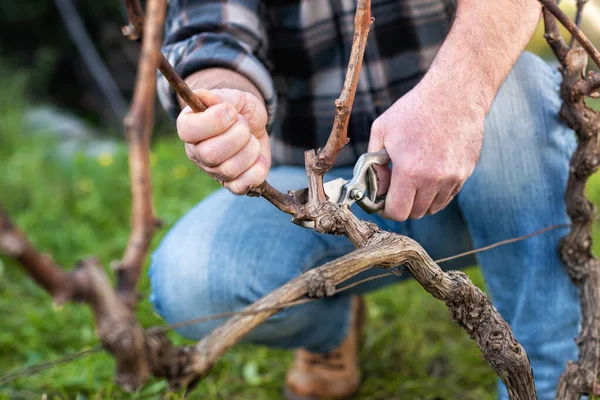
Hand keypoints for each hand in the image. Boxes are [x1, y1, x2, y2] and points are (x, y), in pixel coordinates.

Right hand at [177, 88, 269, 193]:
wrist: (254, 125)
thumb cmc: (239, 110)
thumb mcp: (233, 97)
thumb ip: (220, 97)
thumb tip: (202, 95)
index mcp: (188, 127)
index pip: (188, 130)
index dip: (214, 120)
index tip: (231, 111)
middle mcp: (196, 152)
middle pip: (210, 154)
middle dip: (238, 136)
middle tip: (244, 125)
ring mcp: (213, 171)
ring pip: (228, 170)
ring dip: (250, 150)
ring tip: (252, 139)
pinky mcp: (232, 184)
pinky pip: (241, 186)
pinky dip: (257, 171)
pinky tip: (259, 158)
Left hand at [368, 81, 484, 220]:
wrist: (455, 94)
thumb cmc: (414, 109)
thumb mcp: (381, 130)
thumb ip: (372, 162)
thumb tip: (371, 185)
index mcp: (409, 171)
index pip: (397, 212)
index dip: (387, 210)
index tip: (384, 202)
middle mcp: (434, 179)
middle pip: (415, 213)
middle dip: (402, 205)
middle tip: (396, 189)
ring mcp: (453, 177)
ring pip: (433, 207)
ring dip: (420, 200)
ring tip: (413, 179)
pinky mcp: (466, 173)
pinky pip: (448, 196)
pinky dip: (436, 192)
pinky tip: (429, 173)